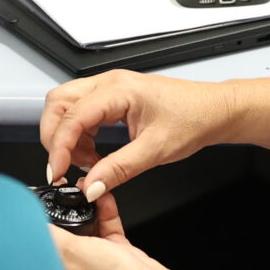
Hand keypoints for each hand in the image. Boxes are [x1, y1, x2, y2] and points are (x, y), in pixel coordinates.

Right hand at [40, 71, 237, 223]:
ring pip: (66, 106)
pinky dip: (79, 133)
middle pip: (58, 103)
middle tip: (64, 166)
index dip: (60, 147)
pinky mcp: (112, 97)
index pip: (72, 116)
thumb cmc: (193, 119)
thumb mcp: (155, 151)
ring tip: (87, 161)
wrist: (214, 111)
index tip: (57, 171)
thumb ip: (119, 170)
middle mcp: (110, 83)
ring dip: (67, 136)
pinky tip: (94, 151)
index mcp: (119, 90)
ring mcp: (110, 88)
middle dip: (55, 137)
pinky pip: (81, 111)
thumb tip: (91, 186)